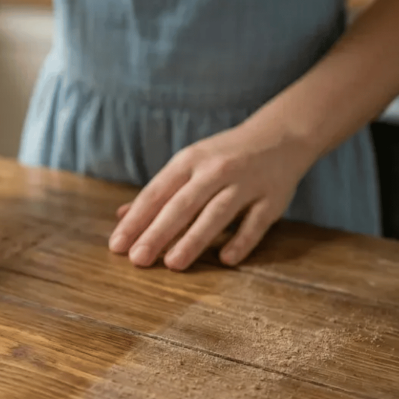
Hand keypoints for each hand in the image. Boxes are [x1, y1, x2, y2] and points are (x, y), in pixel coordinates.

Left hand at [108, 122, 316, 270]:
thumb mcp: (189, 164)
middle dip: (158, 232)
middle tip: (137, 258)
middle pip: (182, 205)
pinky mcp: (273, 198)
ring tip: (173, 264)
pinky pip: (256, 222)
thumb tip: (122, 216)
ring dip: (194, 239)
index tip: (117, 245)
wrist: (280, 135)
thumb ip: (159, 192)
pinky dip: (241, 240)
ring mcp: (246, 183)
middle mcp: (215, 170)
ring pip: (216, 213)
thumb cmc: (223, 156)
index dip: (136, 220)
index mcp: (189, 161)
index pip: (157, 193)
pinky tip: (225, 259)